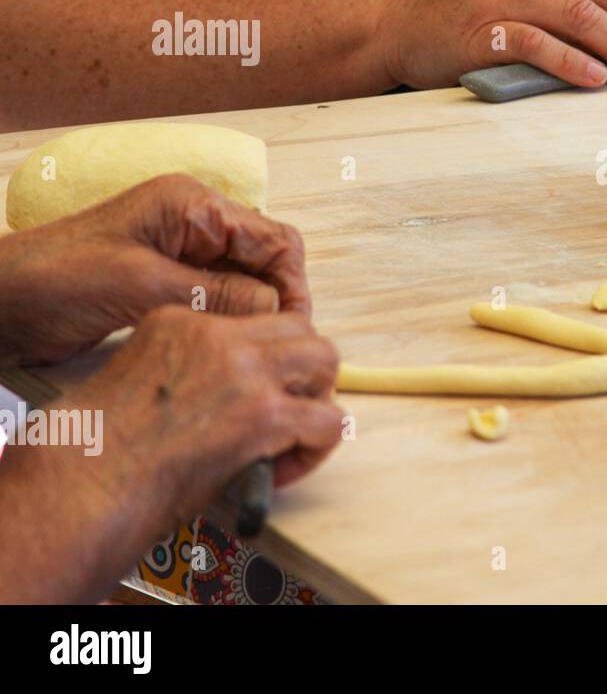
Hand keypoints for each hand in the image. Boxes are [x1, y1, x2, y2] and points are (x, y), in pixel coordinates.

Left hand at [0, 174, 310, 365]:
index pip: (273, 238)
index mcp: (192, 205)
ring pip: (247, 281)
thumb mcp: (141, 286)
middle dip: (278, 300)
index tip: (294, 329)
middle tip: (277, 346)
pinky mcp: (168, 280)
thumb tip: (275, 311)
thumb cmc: (52, 280)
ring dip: (255, 314)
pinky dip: (230, 322)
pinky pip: (219, 298)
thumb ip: (215, 294)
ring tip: (254, 353)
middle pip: (266, 258)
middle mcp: (193, 222)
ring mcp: (181, 251)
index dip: (292, 285)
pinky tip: (227, 348)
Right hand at [79, 306, 343, 510]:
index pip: (253, 318)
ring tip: (289, 436)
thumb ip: (188, 369)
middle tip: (285, 409)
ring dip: (316, 398)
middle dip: (301, 369)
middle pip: (299, 329)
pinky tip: (280, 470)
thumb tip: (228, 396)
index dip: (265, 357)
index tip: (253, 391)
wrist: (80, 485)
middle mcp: (218, 337)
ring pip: (325, 360)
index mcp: (180, 321)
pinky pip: (328, 421)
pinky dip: (315, 448)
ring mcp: (245, 372)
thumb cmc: (94, 449)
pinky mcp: (264, 415)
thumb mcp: (136, 376)